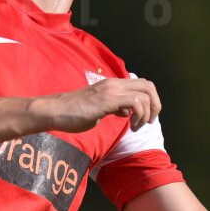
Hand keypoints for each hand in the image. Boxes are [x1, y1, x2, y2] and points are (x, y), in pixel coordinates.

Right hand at [41, 77, 160, 132]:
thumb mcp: (98, 107)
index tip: (142, 117)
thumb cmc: (72, 112)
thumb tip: (124, 111)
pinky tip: (130, 126)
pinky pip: (136, 103)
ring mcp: (111, 90)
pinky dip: (139, 116)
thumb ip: (113, 106)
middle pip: (148, 86)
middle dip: (155, 105)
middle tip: (148, 121)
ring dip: (147, 113)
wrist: (54, 110)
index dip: (148, 100)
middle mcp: (114, 83)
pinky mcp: (107, 100)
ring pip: (145, 94)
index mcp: (112, 84)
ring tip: (136, 127)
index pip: (141, 84)